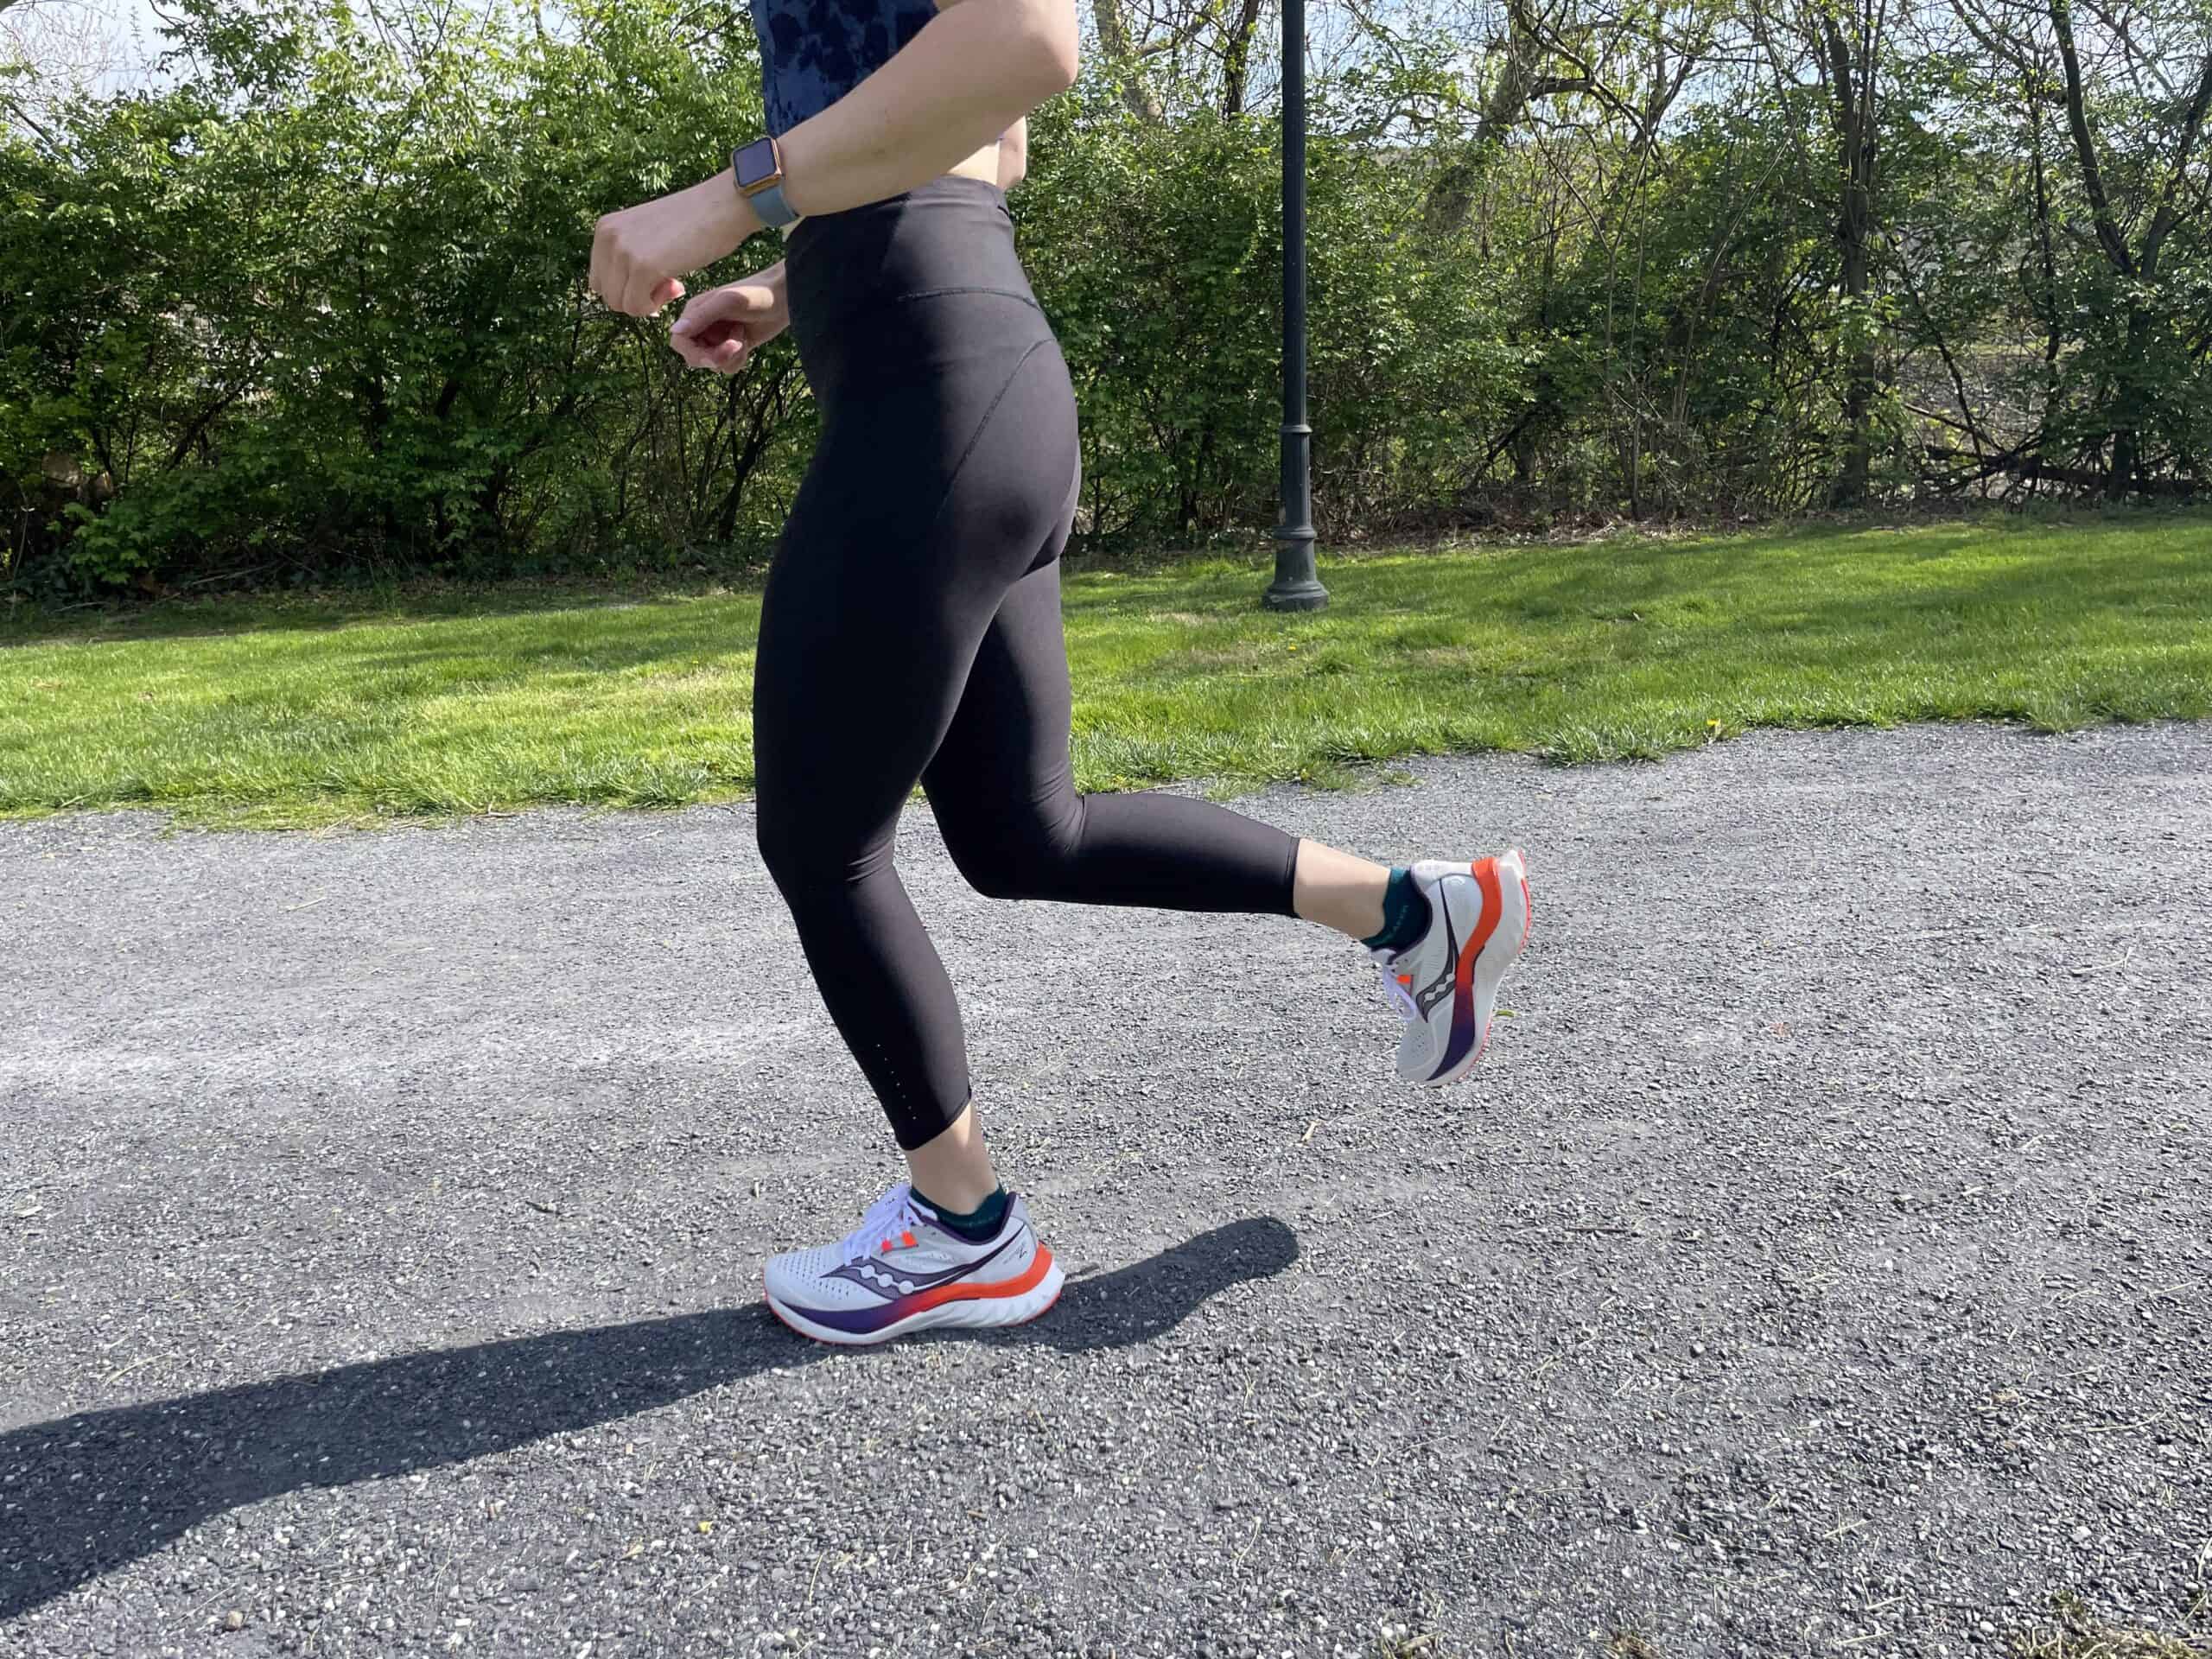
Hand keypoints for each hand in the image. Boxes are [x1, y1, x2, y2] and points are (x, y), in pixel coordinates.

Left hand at [590, 171, 758, 316]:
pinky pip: (637, 307)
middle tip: (668, 283)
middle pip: (607, 295)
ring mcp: (623, 251)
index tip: (656, 280)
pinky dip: (656, 306)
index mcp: (605, 229)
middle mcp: (607, 237)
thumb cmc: (693, 222)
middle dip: (636, 298)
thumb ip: (628, 258)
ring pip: (620, 304)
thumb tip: (624, 297)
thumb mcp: (645, 234)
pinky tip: (677, 284)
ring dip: (648, 303)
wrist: (721, 206)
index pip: (599, 280)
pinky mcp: (642, 267)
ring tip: (673, 282)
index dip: (627, 288)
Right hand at [670, 267, 790, 374]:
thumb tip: (674, 331)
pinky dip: (738, 359)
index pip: (679, 341)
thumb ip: (700, 317)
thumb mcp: (726, 302)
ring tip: (742, 336)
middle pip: (695, 357)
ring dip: (730, 357)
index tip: (712, 356)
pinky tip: (747, 342)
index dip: (693, 353)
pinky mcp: (734, 348)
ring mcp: (718, 338)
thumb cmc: (754, 293)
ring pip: (713, 364)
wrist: (783, 298)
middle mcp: (703, 326)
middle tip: (735, 345)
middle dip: (715, 356)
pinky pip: (727, 366)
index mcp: (694, 312)